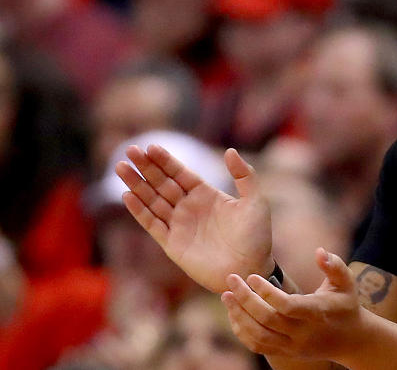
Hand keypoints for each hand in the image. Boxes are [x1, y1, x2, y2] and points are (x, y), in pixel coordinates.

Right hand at [116, 145, 273, 292]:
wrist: (249, 269)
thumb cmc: (257, 237)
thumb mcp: (255, 202)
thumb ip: (245, 176)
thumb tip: (230, 151)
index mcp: (206, 195)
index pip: (180, 173)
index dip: (165, 160)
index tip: (150, 146)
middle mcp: (189, 207)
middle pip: (162, 183)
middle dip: (146, 167)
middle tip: (129, 150)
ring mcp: (179, 225)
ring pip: (152, 200)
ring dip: (137, 184)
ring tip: (121, 167)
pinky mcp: (172, 244)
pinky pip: (152, 224)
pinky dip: (139, 210)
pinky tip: (127, 195)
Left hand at [221, 248, 364, 360]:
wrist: (352, 341)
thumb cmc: (346, 305)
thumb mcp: (346, 282)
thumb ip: (334, 265)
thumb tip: (319, 251)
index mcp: (318, 313)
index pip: (287, 306)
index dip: (266, 292)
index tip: (253, 276)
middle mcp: (304, 333)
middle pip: (268, 319)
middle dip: (245, 299)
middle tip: (231, 280)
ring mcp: (294, 346)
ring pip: (259, 336)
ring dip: (239, 316)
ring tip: (227, 296)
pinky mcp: (286, 353)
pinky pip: (258, 346)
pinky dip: (243, 332)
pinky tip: (235, 314)